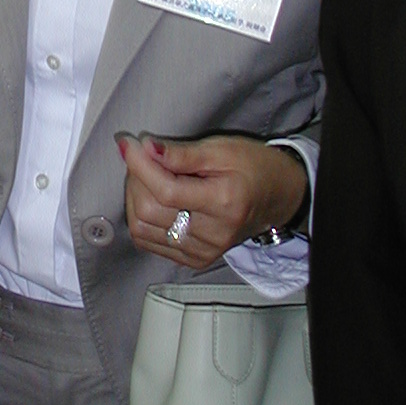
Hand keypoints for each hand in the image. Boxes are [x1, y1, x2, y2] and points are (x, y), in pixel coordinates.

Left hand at [117, 131, 306, 267]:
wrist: (277, 196)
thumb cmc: (252, 166)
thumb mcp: (221, 150)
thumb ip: (181, 154)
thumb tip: (145, 149)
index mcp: (224, 203)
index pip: (165, 190)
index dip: (139, 165)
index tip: (129, 144)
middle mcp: (213, 234)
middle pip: (149, 210)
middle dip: (136, 178)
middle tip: (143, 157)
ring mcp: (203, 251)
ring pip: (142, 228)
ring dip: (134, 197)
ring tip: (148, 176)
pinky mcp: (194, 260)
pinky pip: (149, 242)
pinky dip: (140, 217)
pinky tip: (152, 197)